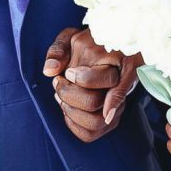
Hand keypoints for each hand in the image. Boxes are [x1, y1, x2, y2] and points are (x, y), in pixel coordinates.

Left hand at [43, 27, 140, 141]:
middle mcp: (120, 85)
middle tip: (60, 83)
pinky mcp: (112, 117)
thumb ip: (59, 49)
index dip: (81, 79)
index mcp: (115, 61)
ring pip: (96, 122)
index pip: (104, 79)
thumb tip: (50, 71)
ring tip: (63, 97)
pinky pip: (91, 133)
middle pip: (93, 102)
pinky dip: (74, 125)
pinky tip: (68, 109)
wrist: (105, 52)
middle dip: (68, 95)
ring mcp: (119, 103)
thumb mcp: (71, 37)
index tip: (69, 72)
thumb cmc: (85, 44)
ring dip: (71, 111)